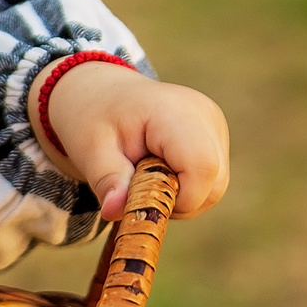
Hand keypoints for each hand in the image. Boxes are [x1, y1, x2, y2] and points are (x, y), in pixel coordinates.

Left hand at [34, 62, 230, 220]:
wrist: (102, 95)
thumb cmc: (94, 119)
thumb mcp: (90, 150)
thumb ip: (107, 180)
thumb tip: (115, 212)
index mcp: (173, 111)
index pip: (201, 166)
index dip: (179, 197)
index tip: (142, 196)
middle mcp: (204, 115)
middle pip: (214, 184)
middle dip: (177, 201)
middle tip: (138, 187)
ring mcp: (215, 125)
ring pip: (216, 187)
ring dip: (181, 196)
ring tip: (147, 175)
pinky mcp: (217, 136)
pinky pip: (213, 180)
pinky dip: (187, 187)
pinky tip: (161, 169)